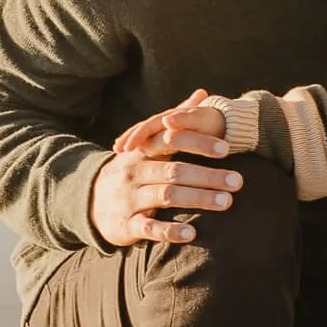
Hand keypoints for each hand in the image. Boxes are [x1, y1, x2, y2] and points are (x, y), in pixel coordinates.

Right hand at [88, 89, 243, 246]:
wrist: (88, 202)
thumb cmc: (131, 170)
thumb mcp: (148, 145)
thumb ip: (177, 120)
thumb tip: (202, 93)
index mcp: (142, 152)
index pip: (170, 141)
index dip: (197, 143)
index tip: (226, 148)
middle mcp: (135, 173)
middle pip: (174, 171)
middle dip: (208, 176)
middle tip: (238, 181)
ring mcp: (129, 199)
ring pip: (166, 196)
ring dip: (197, 199)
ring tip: (226, 202)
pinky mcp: (126, 225)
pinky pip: (149, 227)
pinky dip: (170, 230)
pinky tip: (192, 233)